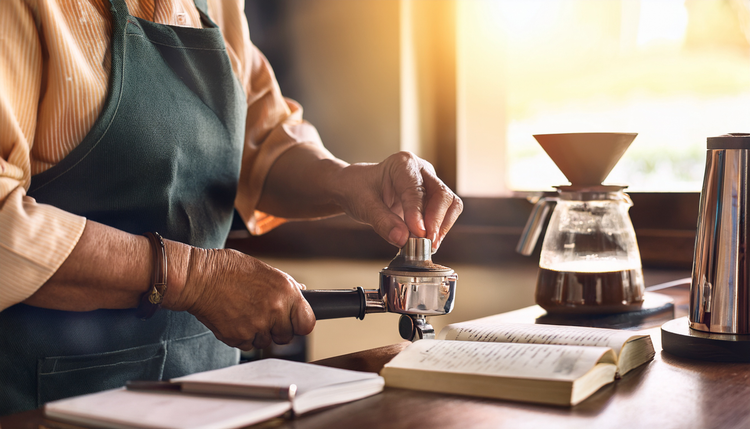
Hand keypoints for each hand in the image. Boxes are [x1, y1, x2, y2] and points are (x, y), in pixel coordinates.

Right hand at [166, 247, 314, 350]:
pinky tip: (235, 319)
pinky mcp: (239, 337)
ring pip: (266, 342)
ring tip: (245, 313)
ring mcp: (257, 326)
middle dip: (277, 329)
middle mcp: (275, 310)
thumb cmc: (228, 269)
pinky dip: (242, 337)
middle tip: (263, 315)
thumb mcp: (264, 270)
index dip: (300, 324)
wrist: (198, 278)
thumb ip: (285, 285)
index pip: (307, 323)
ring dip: (259, 333)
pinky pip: (248, 345)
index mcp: (286, 291)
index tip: (294, 322)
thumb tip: (301, 292)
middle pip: (287, 336)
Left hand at [332, 151, 462, 251]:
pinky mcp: (432, 200)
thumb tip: (403, 239)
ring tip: (427, 246)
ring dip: (442, 228)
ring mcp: (429, 185)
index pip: (416, 190)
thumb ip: (383, 222)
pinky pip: (445, 215)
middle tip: (426, 244)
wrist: (355, 189)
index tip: (418, 234)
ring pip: (450, 206)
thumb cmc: (357, 190)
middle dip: (437, 221)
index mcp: (403, 164)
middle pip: (442, 195)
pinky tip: (426, 243)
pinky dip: (438, 231)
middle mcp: (421, 171)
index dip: (418, 213)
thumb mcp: (363, 206)